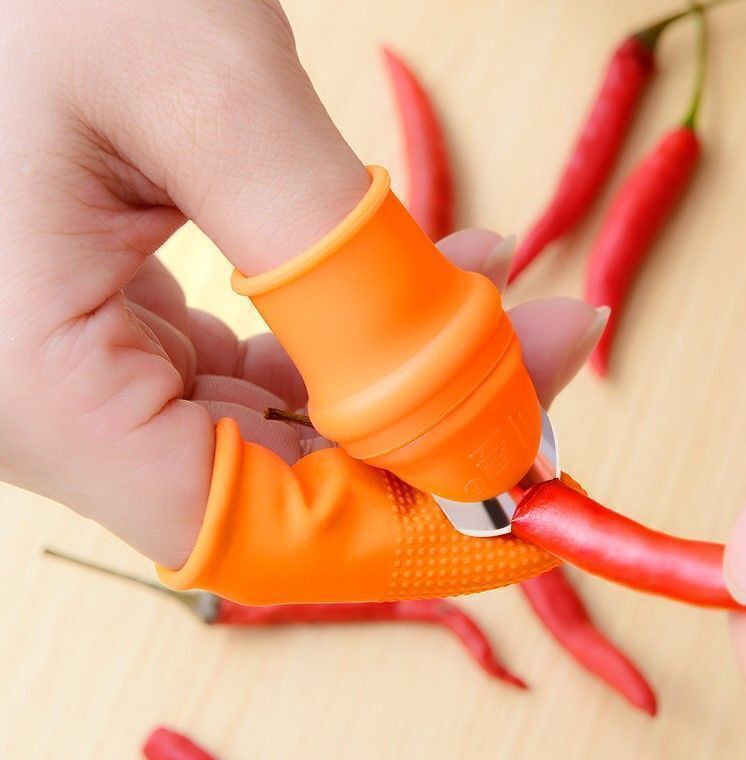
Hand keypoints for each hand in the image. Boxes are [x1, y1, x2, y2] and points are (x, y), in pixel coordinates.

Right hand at [0, 0, 605, 567]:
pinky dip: (349, 342)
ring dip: (404, 377)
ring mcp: (93, 381)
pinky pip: (259, 379)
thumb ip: (346, 257)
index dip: (414, 532)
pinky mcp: (126, 338)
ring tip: (492, 283)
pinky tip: (414, 274)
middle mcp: (62, 416)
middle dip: (433, 435)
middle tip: (548, 350)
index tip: (534, 494)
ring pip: (285, 435)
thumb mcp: (206, 93)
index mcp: (46, 395)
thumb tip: (491, 385)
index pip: (262, 533)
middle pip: (288, 494)